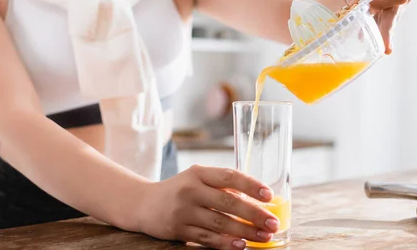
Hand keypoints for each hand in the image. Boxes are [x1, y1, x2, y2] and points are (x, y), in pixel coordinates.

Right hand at [138, 165, 279, 249]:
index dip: (251, 185)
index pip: (229, 176)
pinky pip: (207, 238)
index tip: (269, 196)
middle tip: (273, 222)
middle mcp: (191, 189)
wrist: (143, 203)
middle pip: (228, 202)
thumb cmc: (180, 190)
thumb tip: (256, 200)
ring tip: (264, 236)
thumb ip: (222, 186)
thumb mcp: (197, 179)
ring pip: (220, 223)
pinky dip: (226, 243)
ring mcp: (184, 211)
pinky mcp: (179, 230)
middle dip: (254, 214)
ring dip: (245, 231)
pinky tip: (241, 245)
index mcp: (199, 173)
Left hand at [315, 0, 413, 53]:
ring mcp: (400, 0)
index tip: (370, 8)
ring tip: (383, 49)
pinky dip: (382, 33)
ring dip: (386, 32)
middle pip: (398, 8)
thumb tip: (352, 1)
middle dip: (389, 26)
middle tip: (384, 45)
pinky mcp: (395, 12)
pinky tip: (382, 47)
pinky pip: (389, 24)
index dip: (386, 2)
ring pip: (394, 19)